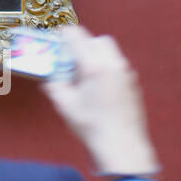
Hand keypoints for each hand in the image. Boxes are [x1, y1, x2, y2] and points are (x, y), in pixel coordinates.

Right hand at [41, 26, 160, 176]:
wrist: (122, 146)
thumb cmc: (91, 126)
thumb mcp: (64, 105)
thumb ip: (53, 85)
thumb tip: (47, 76)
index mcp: (94, 66)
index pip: (78, 36)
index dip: (64, 34)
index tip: (57, 41)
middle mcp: (113, 64)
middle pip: (98, 39)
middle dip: (83, 43)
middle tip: (71, 59)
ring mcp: (126, 73)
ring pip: (110, 51)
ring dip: (96, 54)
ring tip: (85, 73)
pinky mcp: (133, 84)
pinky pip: (117, 64)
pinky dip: (106, 66)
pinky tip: (98, 86)